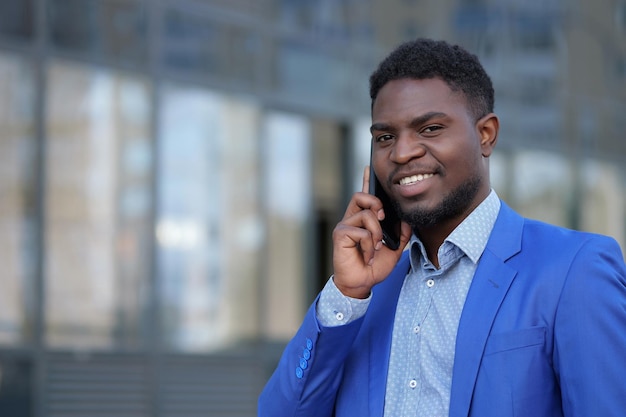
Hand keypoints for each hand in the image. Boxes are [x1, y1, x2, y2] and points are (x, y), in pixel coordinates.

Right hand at [332, 166, 411, 298]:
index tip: (369, 167)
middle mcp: (352, 219)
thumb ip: (402, 234)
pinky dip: (370, 245)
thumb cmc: (373, 266)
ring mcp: (345, 226)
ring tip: (376, 247)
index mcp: (363, 220)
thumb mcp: (394, 249)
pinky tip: (367, 255)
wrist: (361, 283)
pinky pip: (362, 232)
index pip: (364, 196)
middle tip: (382, 218)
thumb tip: (407, 221)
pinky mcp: (340, 235)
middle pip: (361, 195)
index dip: (366, 181)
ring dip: (376, 233)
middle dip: (375, 203)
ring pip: (366, 215)